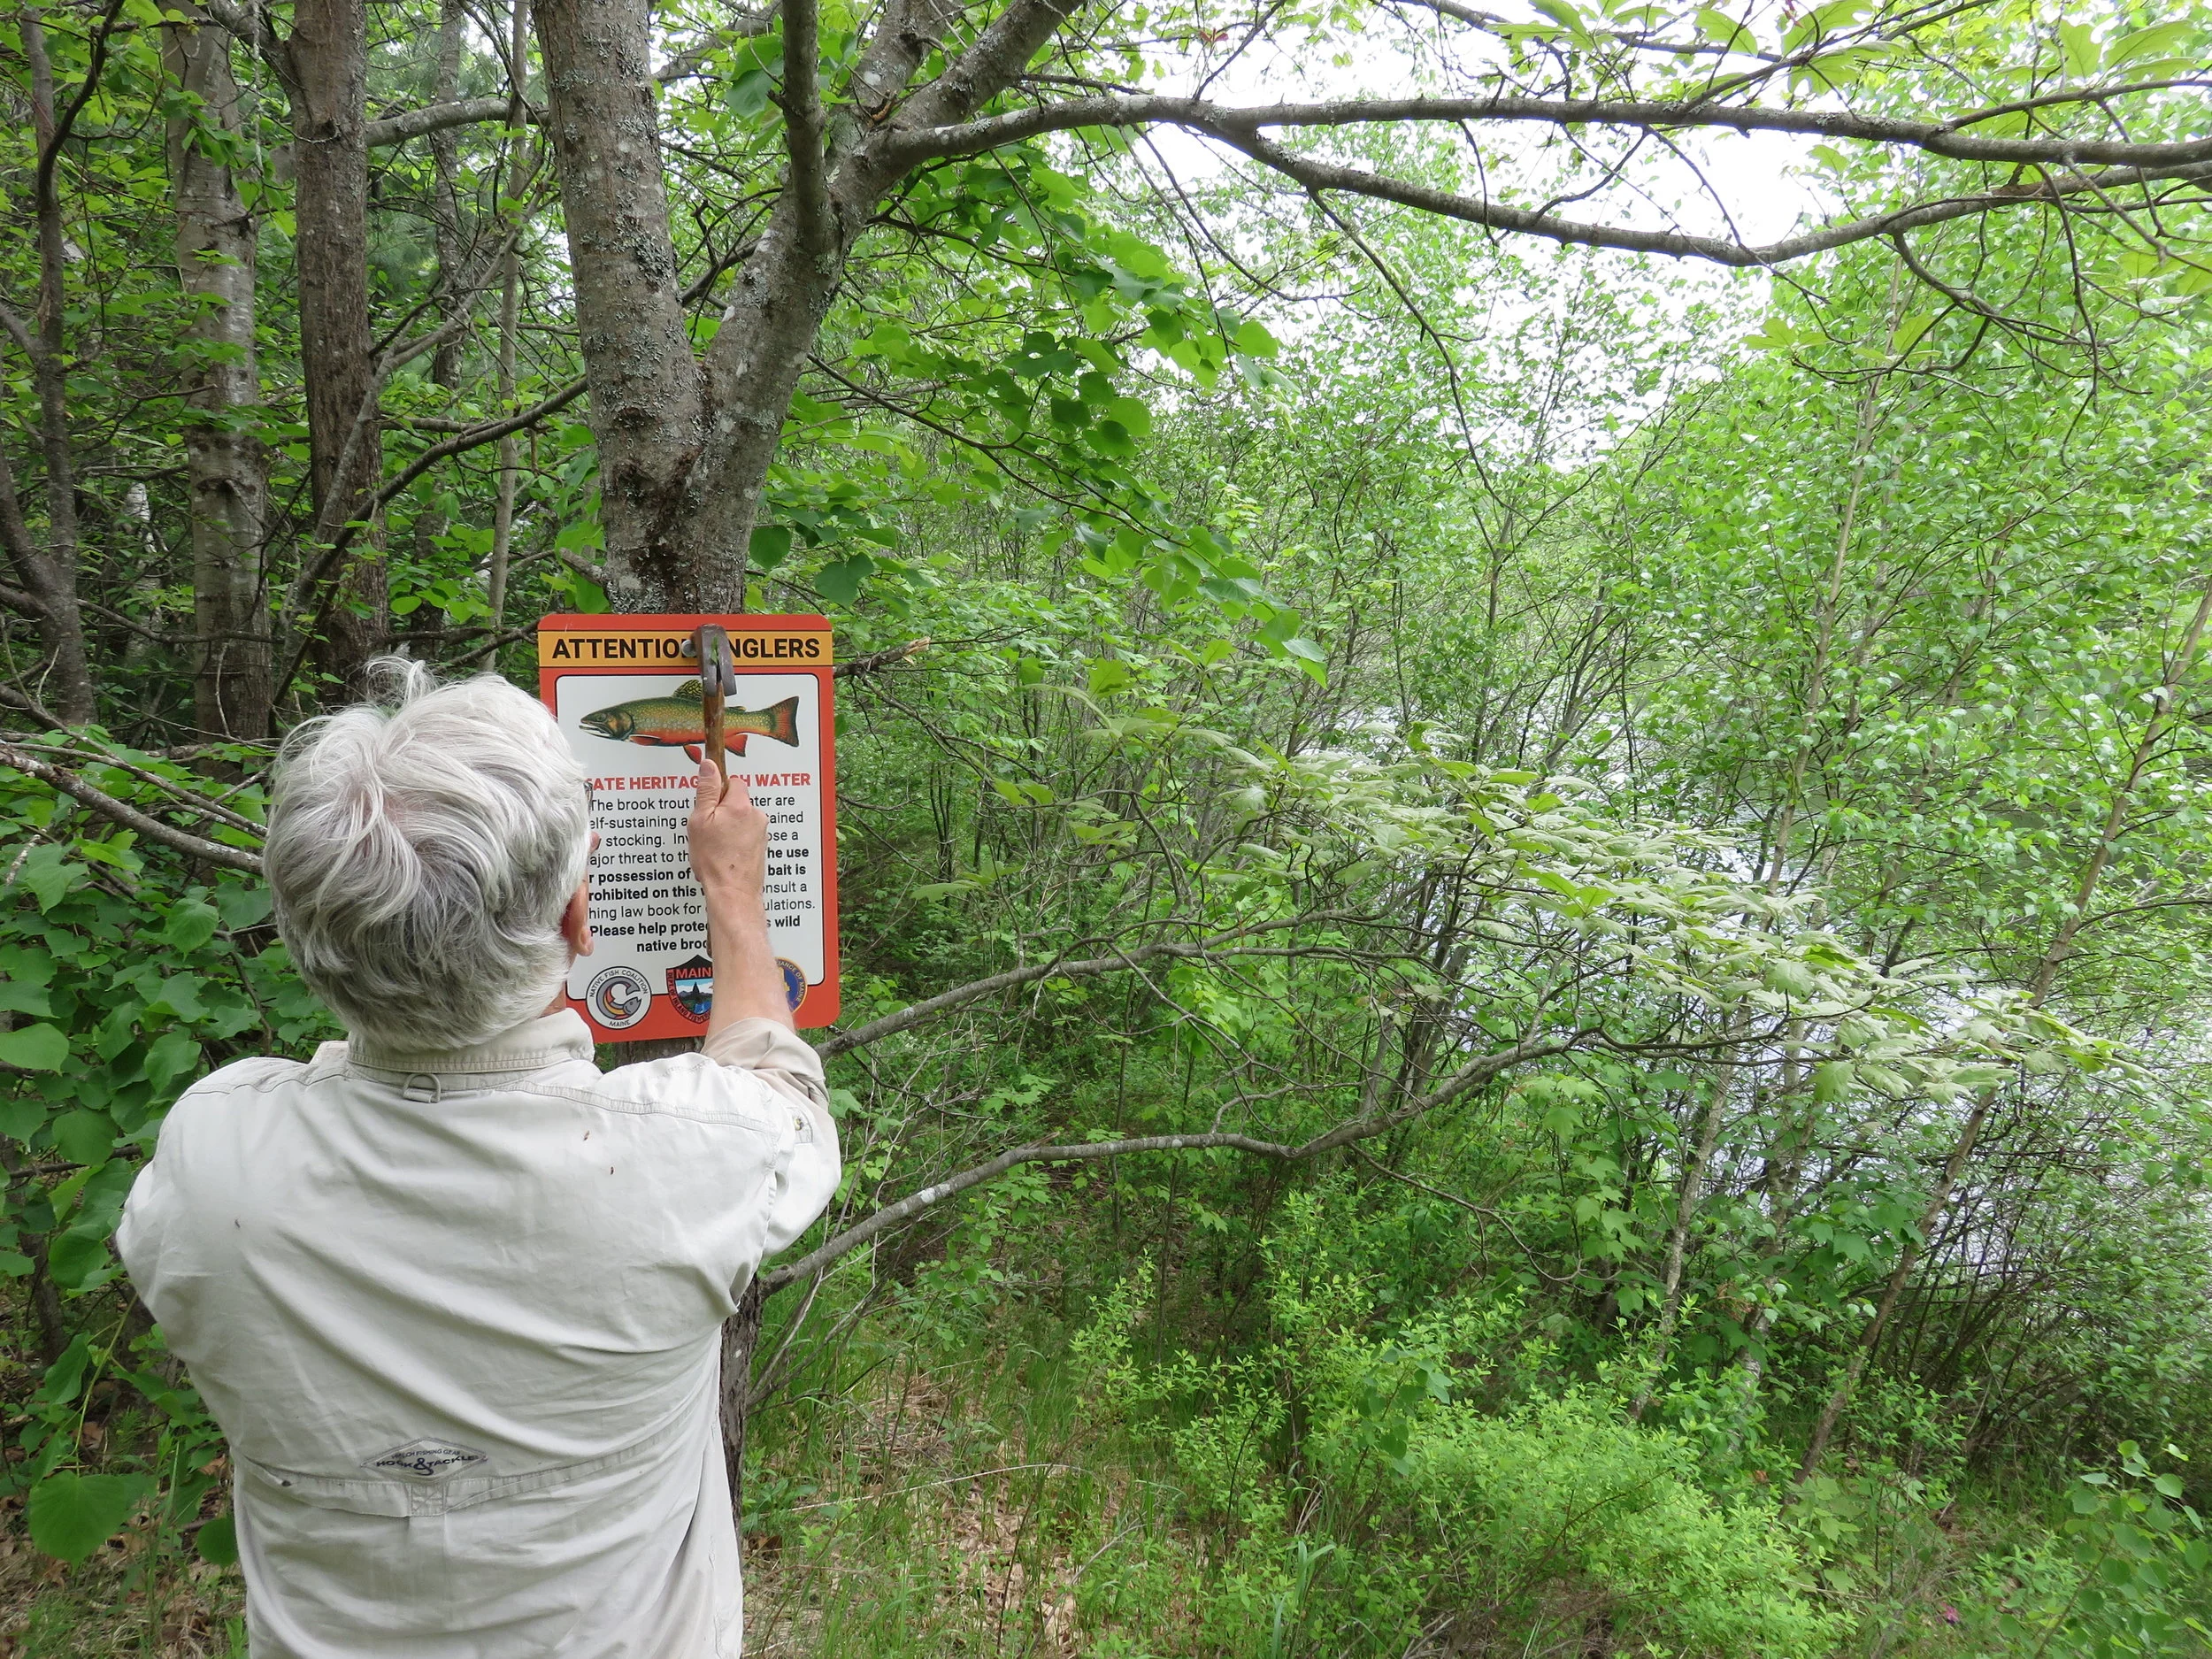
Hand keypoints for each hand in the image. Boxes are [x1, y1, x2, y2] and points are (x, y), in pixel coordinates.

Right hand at [688, 758, 767, 916]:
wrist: (733, 892)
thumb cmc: (715, 860)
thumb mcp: (700, 821)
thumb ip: (707, 790)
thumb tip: (709, 765)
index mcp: (741, 805)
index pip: (732, 782)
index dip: (717, 791)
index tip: (708, 804)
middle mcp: (756, 816)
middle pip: (737, 801)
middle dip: (722, 811)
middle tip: (708, 829)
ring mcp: (761, 832)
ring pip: (741, 819)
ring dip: (729, 827)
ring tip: (715, 845)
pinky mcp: (761, 846)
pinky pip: (745, 834)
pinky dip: (735, 840)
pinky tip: (724, 853)